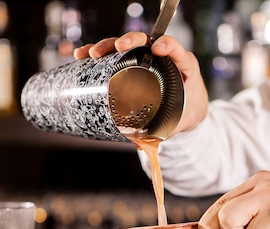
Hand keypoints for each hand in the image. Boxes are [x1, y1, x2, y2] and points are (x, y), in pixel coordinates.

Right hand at [74, 32, 208, 134]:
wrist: (189, 109)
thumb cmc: (188, 111)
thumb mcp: (180, 122)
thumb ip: (164, 132)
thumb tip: (141, 146)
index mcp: (183, 67)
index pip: (177, 50)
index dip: (169, 46)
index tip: (158, 48)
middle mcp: (163, 58)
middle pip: (146, 41)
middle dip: (131, 41)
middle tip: (119, 47)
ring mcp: (146, 58)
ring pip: (126, 45)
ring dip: (107, 45)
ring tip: (92, 53)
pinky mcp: (132, 63)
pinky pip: (115, 55)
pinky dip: (98, 54)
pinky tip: (81, 56)